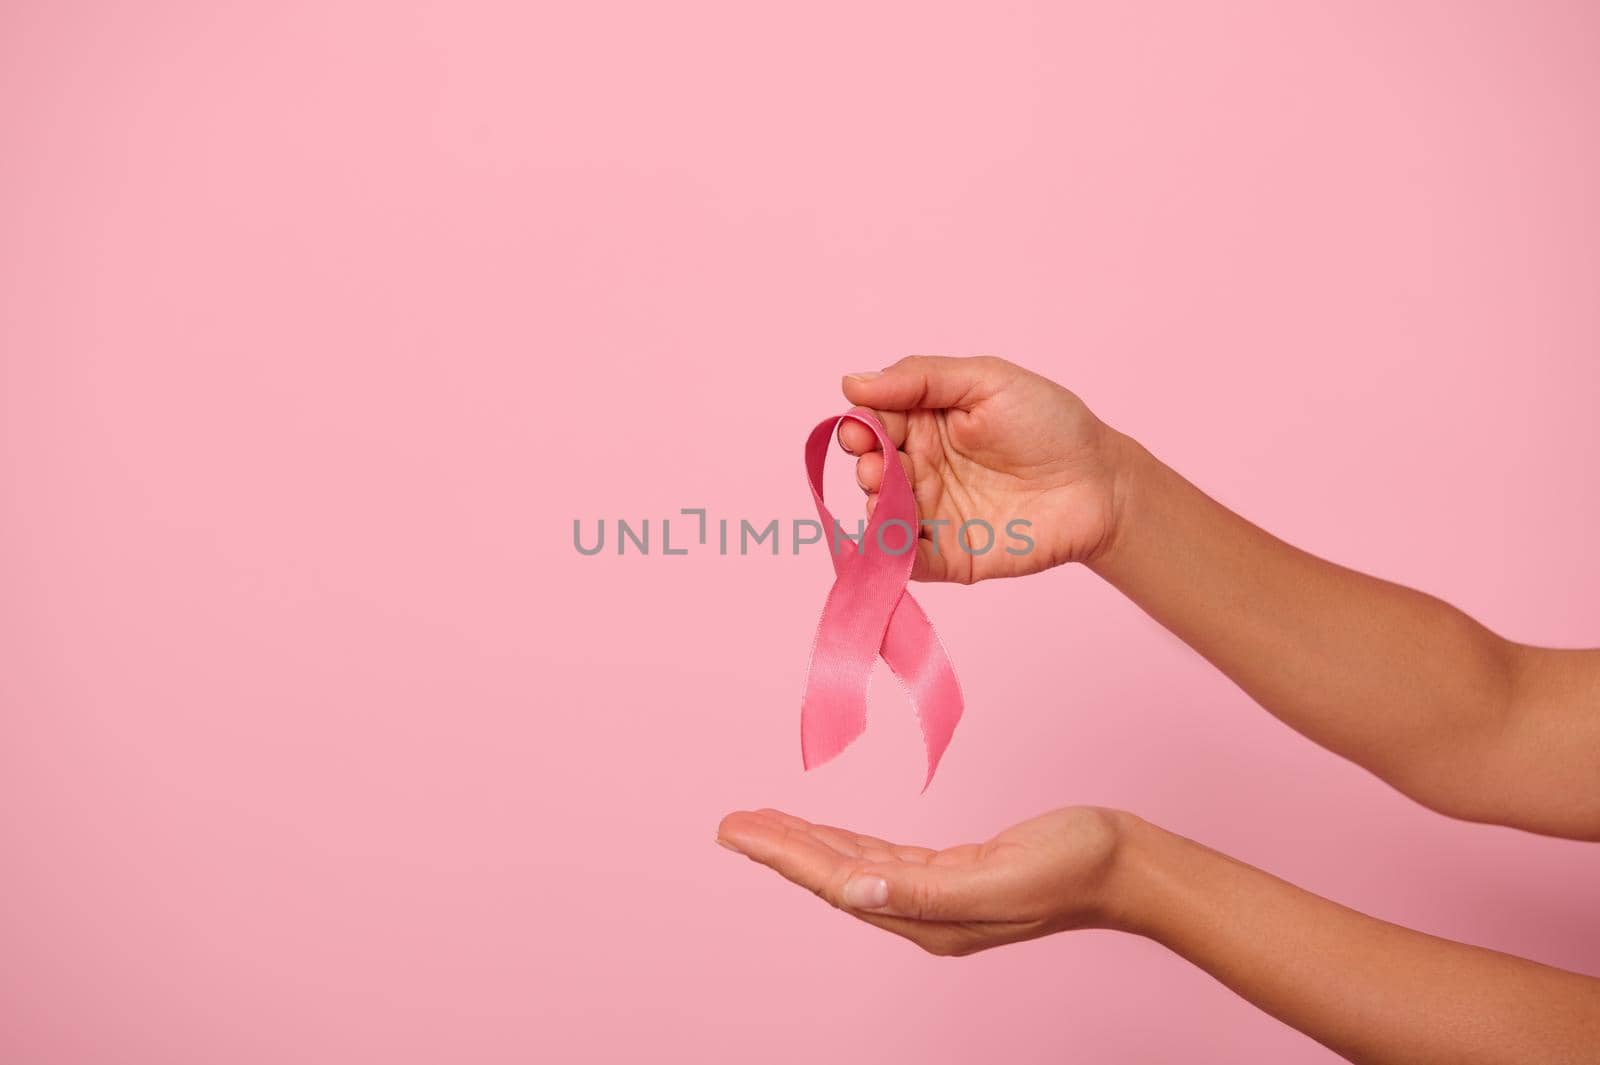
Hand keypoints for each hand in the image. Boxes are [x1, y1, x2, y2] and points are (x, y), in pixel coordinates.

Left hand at [715, 806, 1128, 956]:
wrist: (1123, 864)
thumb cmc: (1073, 866)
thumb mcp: (1000, 879)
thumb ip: (925, 890)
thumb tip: (854, 890)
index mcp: (928, 917)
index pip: (838, 882)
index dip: (784, 855)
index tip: (738, 830)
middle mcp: (924, 911)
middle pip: (834, 876)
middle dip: (780, 848)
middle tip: (730, 824)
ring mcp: (938, 894)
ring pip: (853, 866)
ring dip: (805, 844)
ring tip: (762, 824)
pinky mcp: (953, 872)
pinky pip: (882, 858)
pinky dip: (846, 841)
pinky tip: (826, 834)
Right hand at [838, 355, 1127, 582]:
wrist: (1101, 484)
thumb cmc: (1051, 424)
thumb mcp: (986, 380)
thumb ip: (921, 378)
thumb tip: (852, 383)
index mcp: (926, 422)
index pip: (875, 423)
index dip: (860, 426)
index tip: (860, 430)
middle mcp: (922, 468)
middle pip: (873, 469)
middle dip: (867, 466)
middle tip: (879, 466)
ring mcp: (933, 514)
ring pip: (881, 515)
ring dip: (874, 506)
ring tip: (886, 492)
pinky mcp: (948, 556)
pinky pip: (907, 561)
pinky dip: (890, 555)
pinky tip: (891, 540)